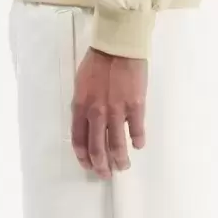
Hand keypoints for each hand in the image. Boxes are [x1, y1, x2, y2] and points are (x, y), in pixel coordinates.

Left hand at [71, 45, 147, 178]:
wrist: (118, 44)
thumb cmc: (98, 60)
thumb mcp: (81, 83)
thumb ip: (83, 105)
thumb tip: (89, 123)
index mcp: (81, 106)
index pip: (79, 141)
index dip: (84, 158)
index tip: (89, 164)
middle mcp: (97, 112)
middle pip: (97, 149)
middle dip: (102, 166)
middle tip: (106, 173)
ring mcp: (117, 110)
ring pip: (117, 146)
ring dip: (120, 160)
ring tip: (123, 165)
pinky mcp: (135, 106)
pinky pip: (136, 132)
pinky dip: (137, 141)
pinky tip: (138, 144)